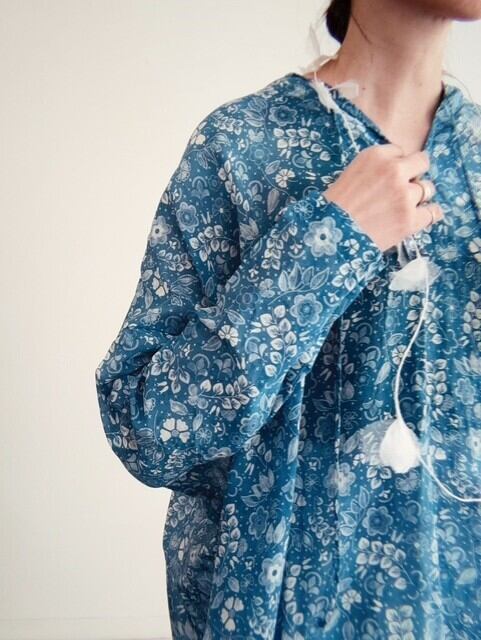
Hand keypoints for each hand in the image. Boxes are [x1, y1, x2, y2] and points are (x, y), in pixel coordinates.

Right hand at [323, 143, 443, 251]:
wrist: (330, 237)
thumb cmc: (334, 208)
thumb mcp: (350, 173)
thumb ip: (375, 167)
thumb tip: (395, 171)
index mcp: (376, 156)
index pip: (400, 151)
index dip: (396, 164)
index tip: (387, 177)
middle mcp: (394, 171)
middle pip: (421, 163)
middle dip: (413, 175)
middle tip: (399, 190)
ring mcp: (405, 195)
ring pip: (428, 188)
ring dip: (418, 197)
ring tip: (402, 208)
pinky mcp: (411, 219)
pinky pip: (434, 211)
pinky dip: (428, 215)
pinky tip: (419, 218)